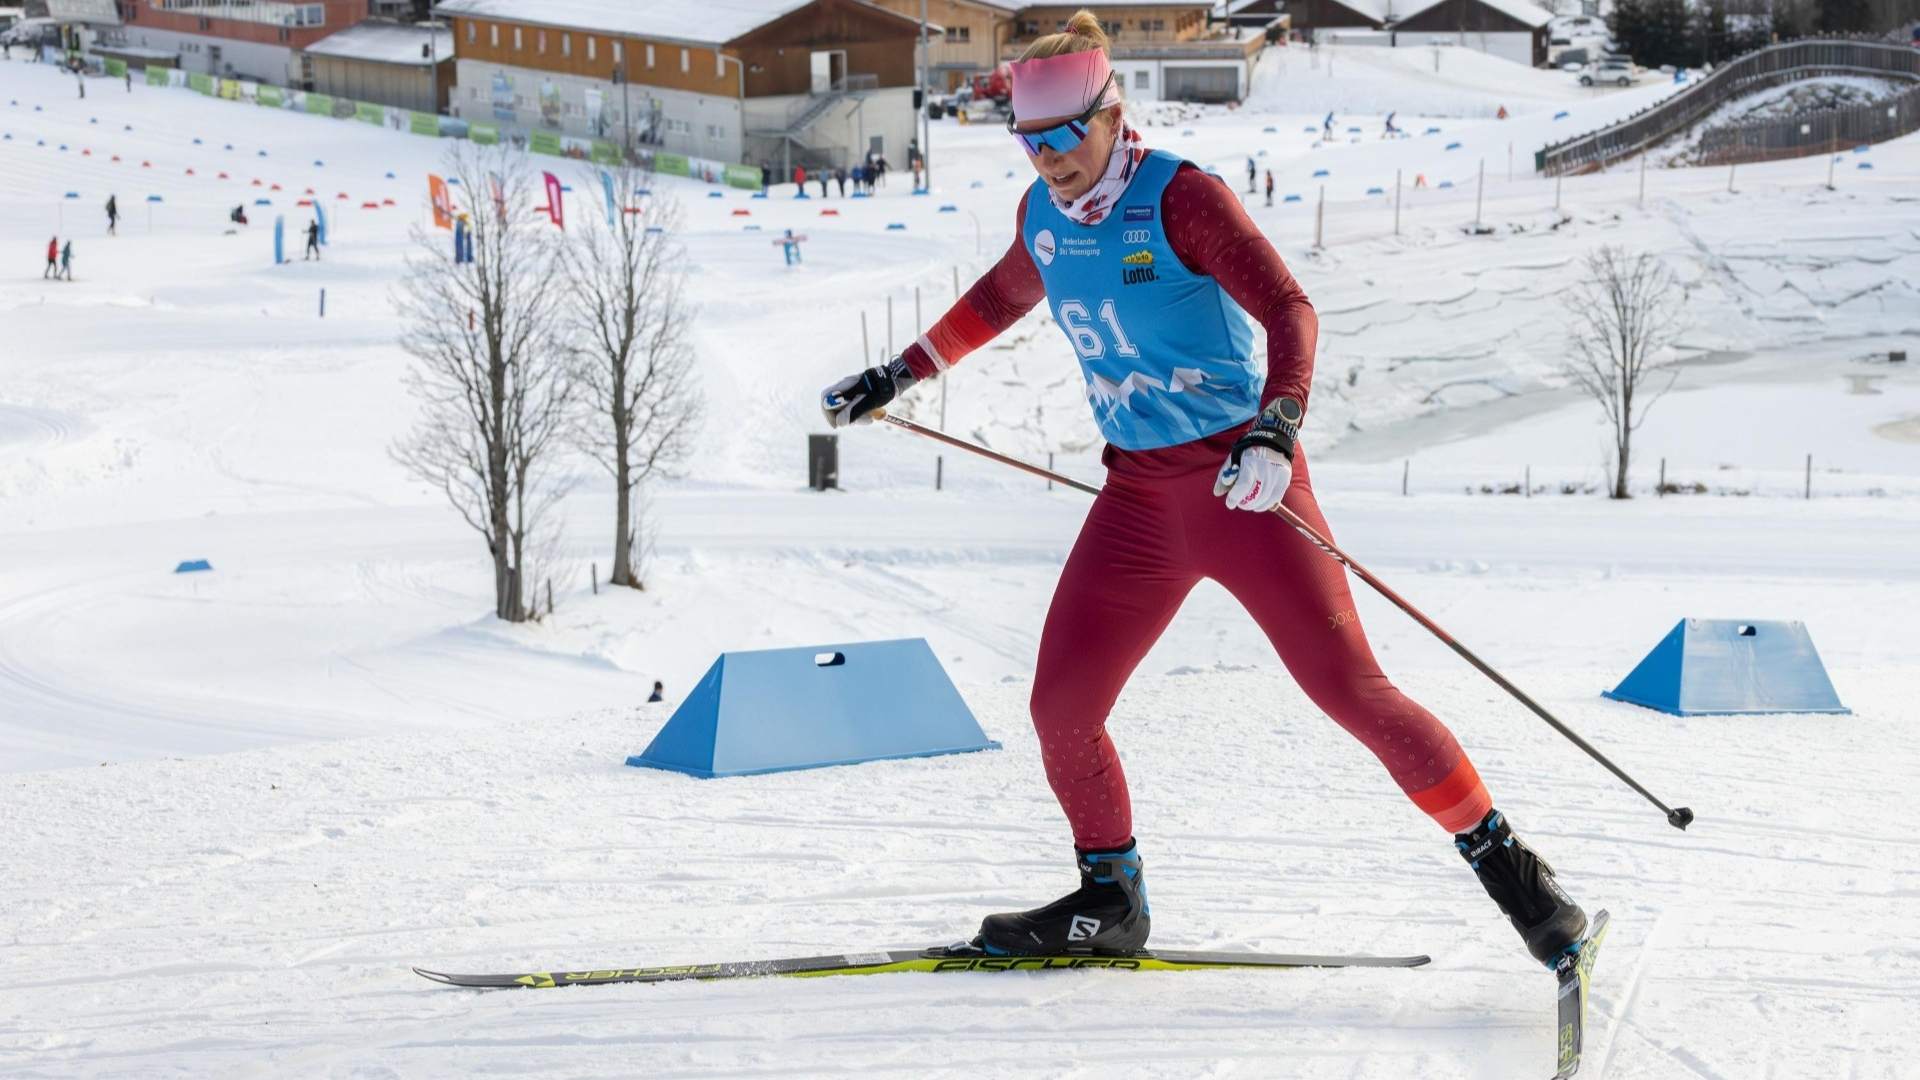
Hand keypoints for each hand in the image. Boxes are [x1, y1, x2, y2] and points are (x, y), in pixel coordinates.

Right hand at [821, 357, 916, 427]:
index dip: (828, 415)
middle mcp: (845, 388)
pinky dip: (863, 413)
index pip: (826, 400)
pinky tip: (874, 414)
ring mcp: (851, 391)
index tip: (837, 426)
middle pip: (837, 407)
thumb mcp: (867, 402)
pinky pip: (855, 407)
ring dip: (858, 417)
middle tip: (865, 421)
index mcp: (843, 387)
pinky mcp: (859, 394)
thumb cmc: (880, 389)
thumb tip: (839, 423)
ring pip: (847, 409)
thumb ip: (852, 412)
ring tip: (874, 418)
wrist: (894, 379)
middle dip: (848, 418)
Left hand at [1213, 398, 1302, 512]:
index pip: (1243, 485)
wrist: (1272, 440)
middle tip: (1239, 503)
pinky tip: (1259, 505)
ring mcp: (1277, 476)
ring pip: (1264, 500)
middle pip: (1254, 496)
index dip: (1235, 497)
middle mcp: (1265, 470)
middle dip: (1244, 503)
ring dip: (1254, 506)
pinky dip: (1266, 505)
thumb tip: (1217, 493)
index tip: (1229, 503)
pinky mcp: (1284, 480)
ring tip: (1248, 504)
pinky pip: (1275, 499)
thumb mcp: (1233, 459)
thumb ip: (1224, 476)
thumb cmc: (1248, 452)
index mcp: (1250, 463)